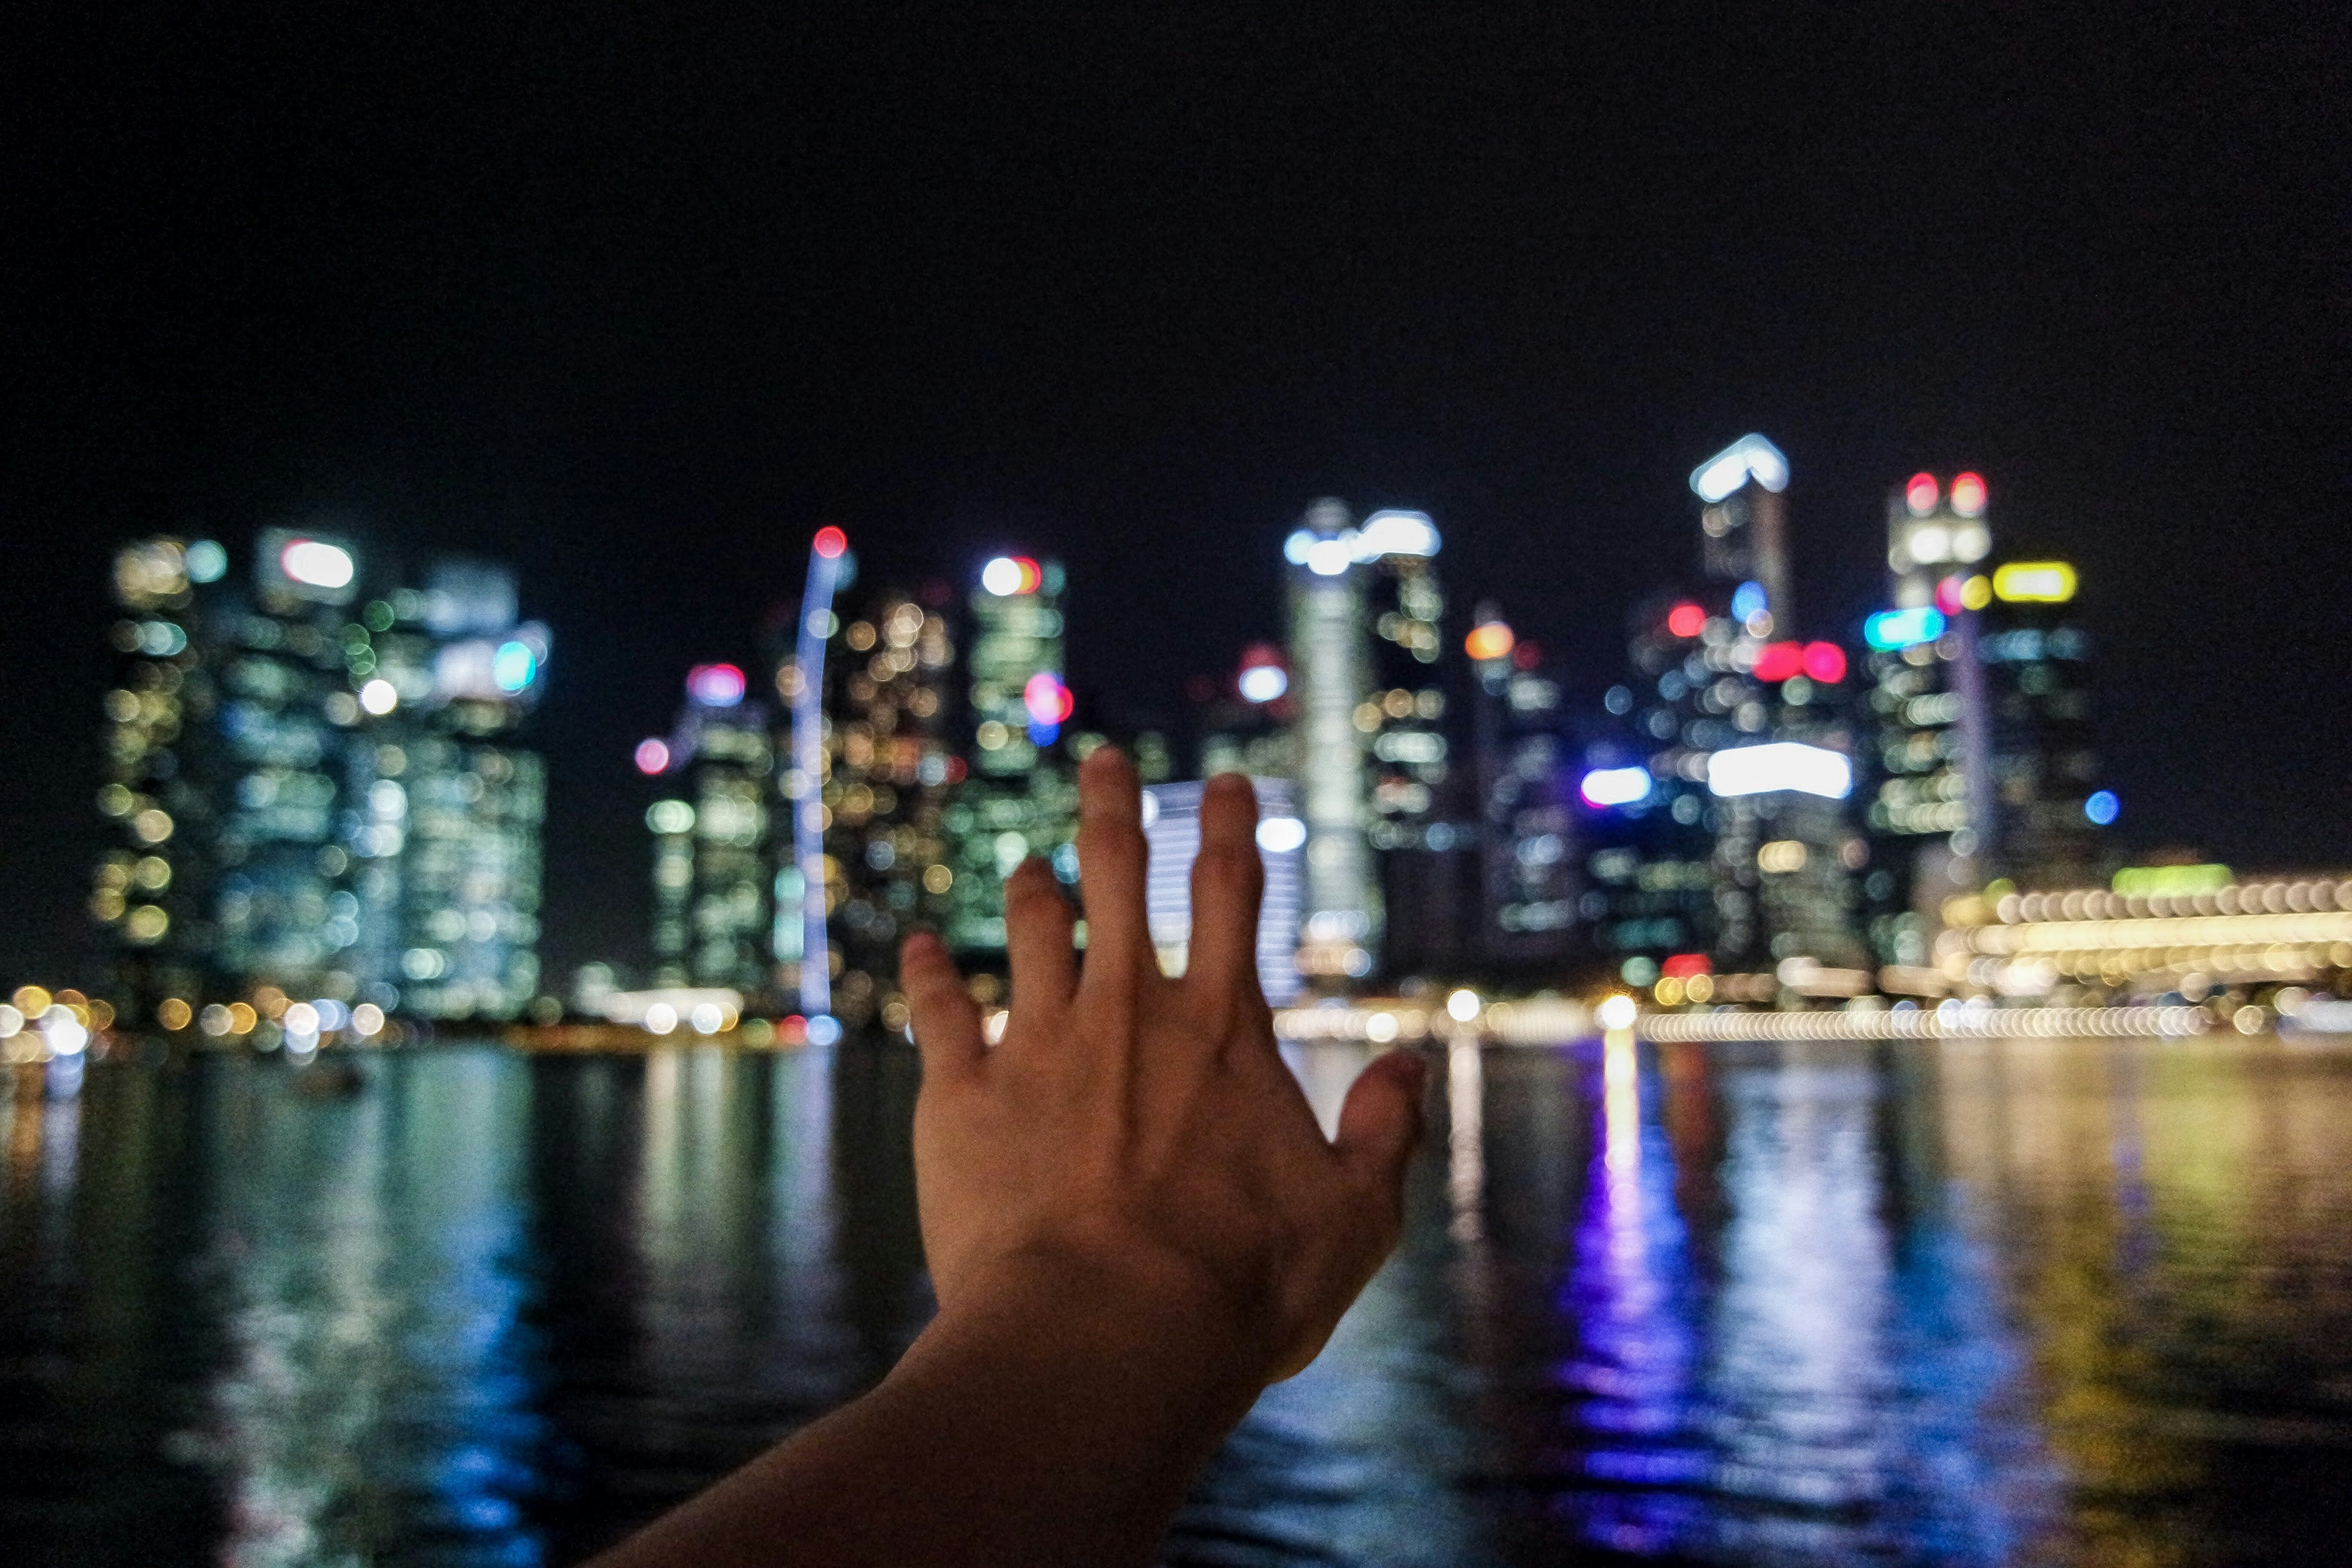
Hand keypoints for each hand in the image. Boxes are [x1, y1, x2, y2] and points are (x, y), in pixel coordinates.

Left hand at [901, 747, 1426, 1386]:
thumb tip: (1413, 1064)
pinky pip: (937, 1012)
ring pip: (1032, 932)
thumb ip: (1386, 1132)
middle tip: (1102, 759)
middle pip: (1119, 878)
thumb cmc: (1237, 1287)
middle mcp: (1127, 1013)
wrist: (1100, 1337)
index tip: (1224, 778)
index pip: (1232, 895)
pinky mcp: (960, 1096)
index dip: (1228, 827)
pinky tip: (916, 946)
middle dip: (1113, 810)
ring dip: (1033, 887)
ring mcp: (1037, 1046)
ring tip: (1028, 858)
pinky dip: (926, 972)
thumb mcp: (1354, 1216)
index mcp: (1221, 1031)